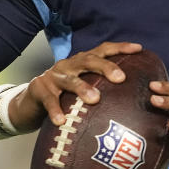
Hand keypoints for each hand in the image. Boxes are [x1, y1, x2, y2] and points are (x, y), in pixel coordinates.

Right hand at [12, 41, 142, 130]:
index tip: (139, 49)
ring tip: (95, 99)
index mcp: (81, 62)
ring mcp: (53, 76)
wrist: (29, 104)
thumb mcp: (82, 90)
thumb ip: (101, 90)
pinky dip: (55, 110)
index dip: (120, 48)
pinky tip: (62, 120)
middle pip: (88, 60)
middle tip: (121, 78)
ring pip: (70, 79)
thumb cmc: (63, 98)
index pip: (102, 50)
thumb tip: (133, 101)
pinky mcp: (39, 89)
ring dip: (83, 88)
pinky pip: (49, 100)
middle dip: (105, 67)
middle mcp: (68, 65)